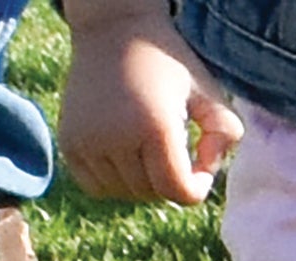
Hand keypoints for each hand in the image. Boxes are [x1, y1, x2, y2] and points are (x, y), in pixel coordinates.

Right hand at [59, 0, 248, 204]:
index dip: (197, 188)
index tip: (200, 164)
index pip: (179, 191)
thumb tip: (205, 172)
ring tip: (149, 147)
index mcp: (154, 124)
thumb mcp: (208, 90)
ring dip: (143, 182)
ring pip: (125, 194)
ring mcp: (87, 142)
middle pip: (153, 193)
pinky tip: (125, 154)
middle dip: (171, 180)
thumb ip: (227, 132)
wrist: (113, 32)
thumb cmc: (167, 64)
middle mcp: (115, 136)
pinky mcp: (69, 143)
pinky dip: (115, 181)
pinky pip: (97, 188)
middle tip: (174, 148)